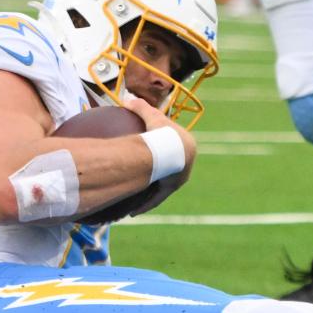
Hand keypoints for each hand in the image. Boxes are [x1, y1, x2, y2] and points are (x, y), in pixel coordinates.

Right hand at [81, 97, 196, 224]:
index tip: (158, 154)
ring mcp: (179, 178)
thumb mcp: (151, 115)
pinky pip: (156, 199)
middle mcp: (185, 165)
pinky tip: (133, 213)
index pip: (175, 150)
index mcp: (184, 148)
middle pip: (170, 171)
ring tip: (137, 199)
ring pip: (163, 187)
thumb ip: (140, 107)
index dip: (167, 151)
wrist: (172, 151)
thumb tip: (127, 99)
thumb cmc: (163, 132)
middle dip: (161, 175)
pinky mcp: (171, 188)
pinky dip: (145, 205)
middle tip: (148, 176)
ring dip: (151, 193)